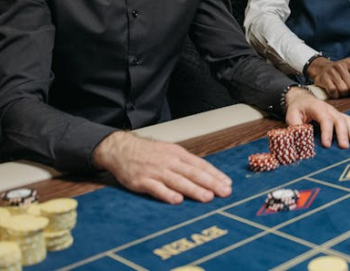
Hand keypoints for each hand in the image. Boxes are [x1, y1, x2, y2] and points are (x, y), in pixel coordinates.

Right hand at [91, 131, 231, 204]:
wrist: (121, 149)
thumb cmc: (148, 152)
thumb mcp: (170, 151)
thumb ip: (186, 163)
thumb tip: (206, 173)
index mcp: (178, 154)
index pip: (200, 165)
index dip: (215, 175)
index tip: (227, 183)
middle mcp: (169, 162)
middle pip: (193, 174)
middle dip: (210, 183)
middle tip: (224, 192)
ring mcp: (156, 172)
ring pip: (179, 182)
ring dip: (194, 190)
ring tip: (207, 197)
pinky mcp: (142, 181)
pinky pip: (157, 189)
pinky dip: (167, 194)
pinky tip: (177, 200)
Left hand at [284, 87, 349, 148]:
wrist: (303, 99)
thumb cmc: (297, 108)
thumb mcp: (291, 115)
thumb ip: (295, 126)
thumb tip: (299, 139)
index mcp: (317, 107)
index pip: (325, 119)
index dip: (327, 132)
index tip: (327, 145)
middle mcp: (329, 109)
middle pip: (339, 119)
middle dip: (343, 133)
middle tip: (344, 147)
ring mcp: (335, 112)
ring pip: (346, 119)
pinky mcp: (338, 116)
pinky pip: (348, 120)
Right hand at [306, 56, 349, 98]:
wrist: (322, 68)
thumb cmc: (342, 72)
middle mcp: (341, 66)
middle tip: (349, 89)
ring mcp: (331, 72)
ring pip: (344, 90)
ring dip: (344, 94)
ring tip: (342, 90)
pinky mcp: (324, 79)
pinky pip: (334, 92)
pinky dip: (336, 95)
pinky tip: (336, 92)